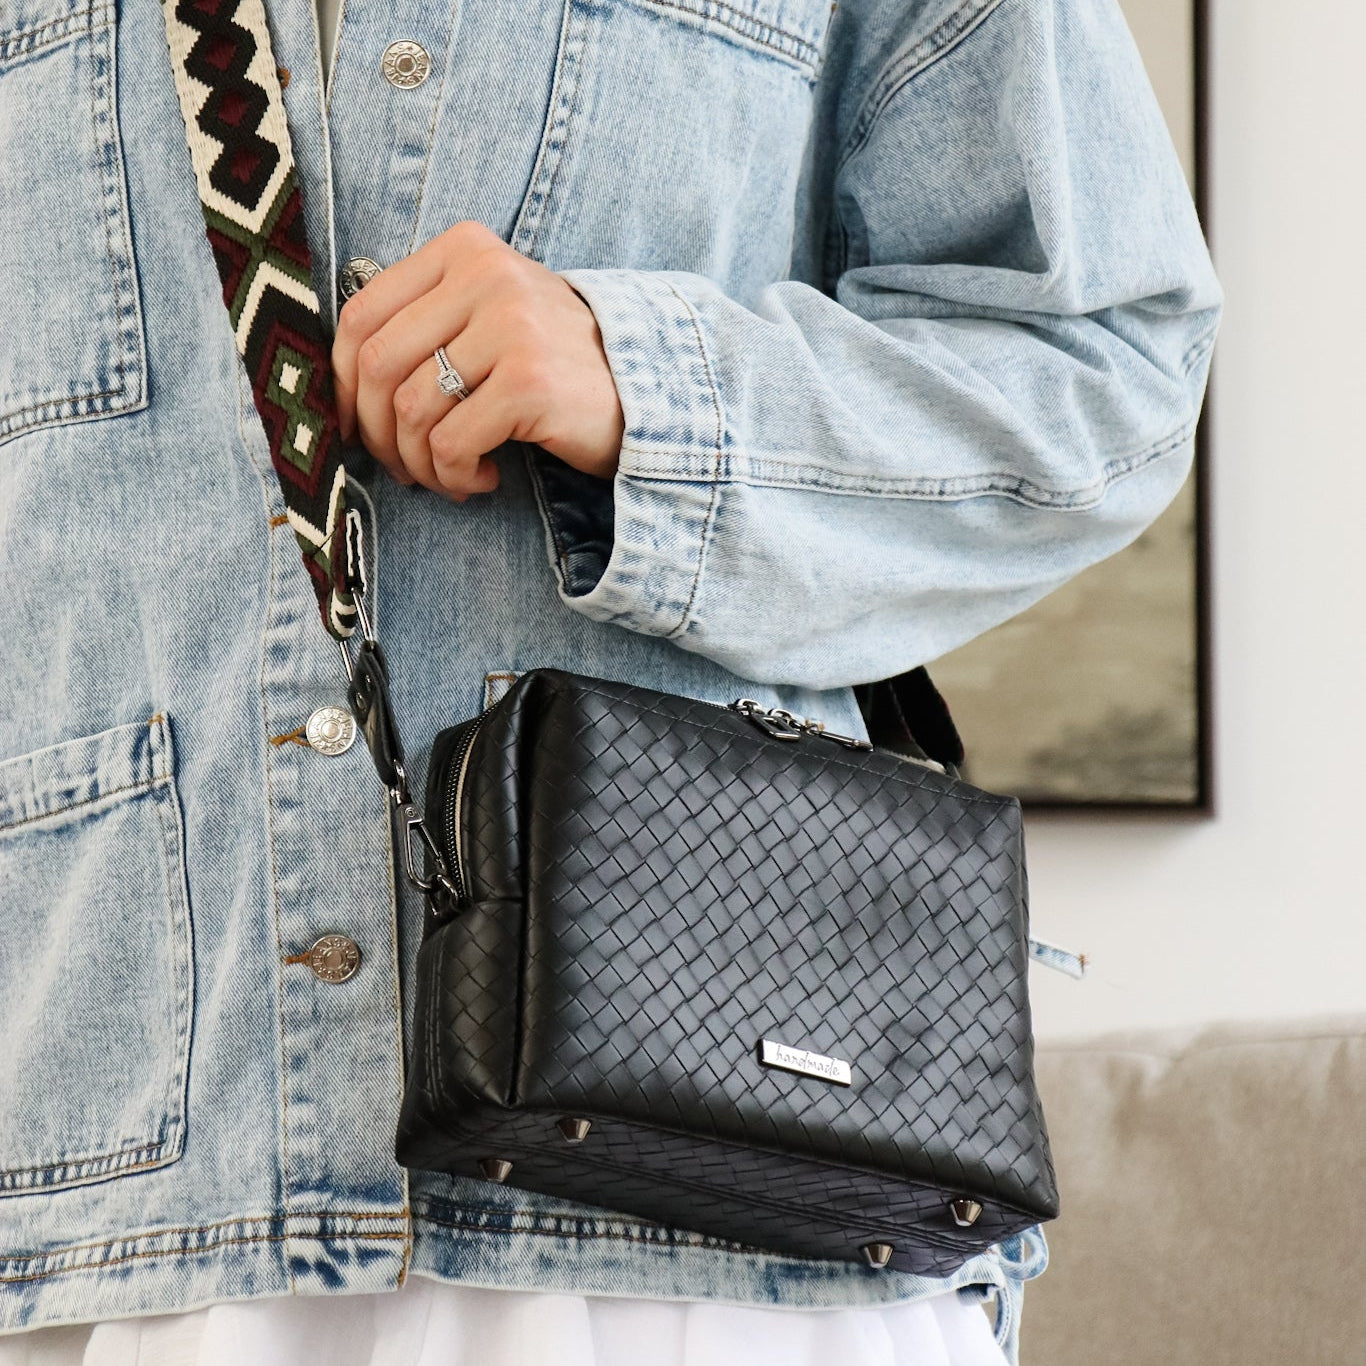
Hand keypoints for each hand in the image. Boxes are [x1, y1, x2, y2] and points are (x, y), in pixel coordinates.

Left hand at [330, 221, 624, 498]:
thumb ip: (427, 324)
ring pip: (410, 410)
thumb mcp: (490, 318)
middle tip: (401, 466)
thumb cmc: (556, 366)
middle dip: (376, 432)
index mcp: (464, 250)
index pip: (362, 312)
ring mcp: (510, 326)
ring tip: (449, 476)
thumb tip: (344, 382)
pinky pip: (451, 442)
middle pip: (376, 364)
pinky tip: (483, 477)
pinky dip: (455, 474)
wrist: (647, 392)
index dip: (341, 381)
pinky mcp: (529, 381)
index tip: (354, 425)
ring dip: (419, 462)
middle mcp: (486, 276)